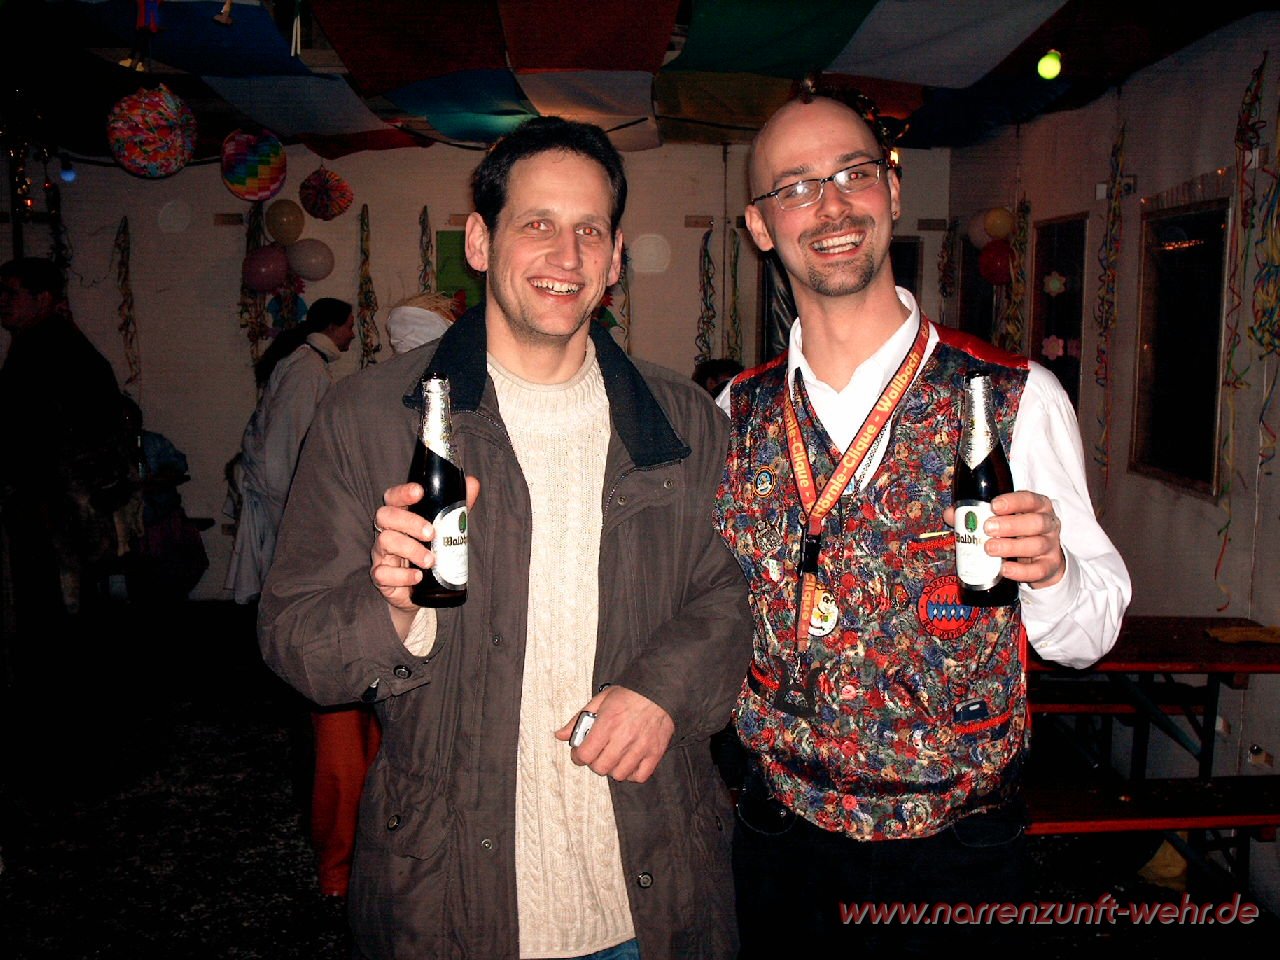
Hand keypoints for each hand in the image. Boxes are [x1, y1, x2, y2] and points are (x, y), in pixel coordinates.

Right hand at [371, 477, 479, 618]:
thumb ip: (457, 508)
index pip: (393, 497)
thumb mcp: (445, 529)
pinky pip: (382, 573)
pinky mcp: (380, 577)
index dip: (403, 492)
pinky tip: (417, 577)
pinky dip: (402, 575)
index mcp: (400, 516)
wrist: (419, 591)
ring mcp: (381, 554)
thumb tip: (473, 483)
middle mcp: (386, 531)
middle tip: (432, 533)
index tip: (420, 492)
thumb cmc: (429, 551)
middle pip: (385, 516)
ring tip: (431, 560)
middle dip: (409, 522)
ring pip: (385, 541)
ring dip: (410, 550)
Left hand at [555, 686, 674, 782]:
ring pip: (619, 774)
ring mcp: (641, 747)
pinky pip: (639, 776)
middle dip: (594, 763)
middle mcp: (624, 737)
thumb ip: (578, 719)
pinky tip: (629, 763)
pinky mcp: (655, 752)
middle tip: (597, 754)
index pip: (585, 754)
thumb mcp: (600, 700)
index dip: (578, 757)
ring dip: (612, 769)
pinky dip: (632, 774)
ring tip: (613, 758)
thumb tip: (559, 735)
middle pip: (601, 767)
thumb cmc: (629, 694)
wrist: (659, 690)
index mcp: (607, 723)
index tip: (579, 754)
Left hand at [943, 490, 1063, 588]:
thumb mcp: (1002, 520)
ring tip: (989, 548)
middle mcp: (1048, 524)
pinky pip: (1038, 570)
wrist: (1042, 561)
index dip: (1013, 501)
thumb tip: (951, 514)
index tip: (994, 505)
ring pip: (1037, 545)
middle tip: (987, 528)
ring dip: (1012, 547)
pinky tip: (1004, 569)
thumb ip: (976, 515)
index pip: (1030, 499)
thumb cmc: (1017, 534)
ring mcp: (1051, 546)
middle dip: (1010, 525)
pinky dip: (1021, 571)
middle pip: (1035, 522)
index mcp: (1037, 507)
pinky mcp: (1049, 567)